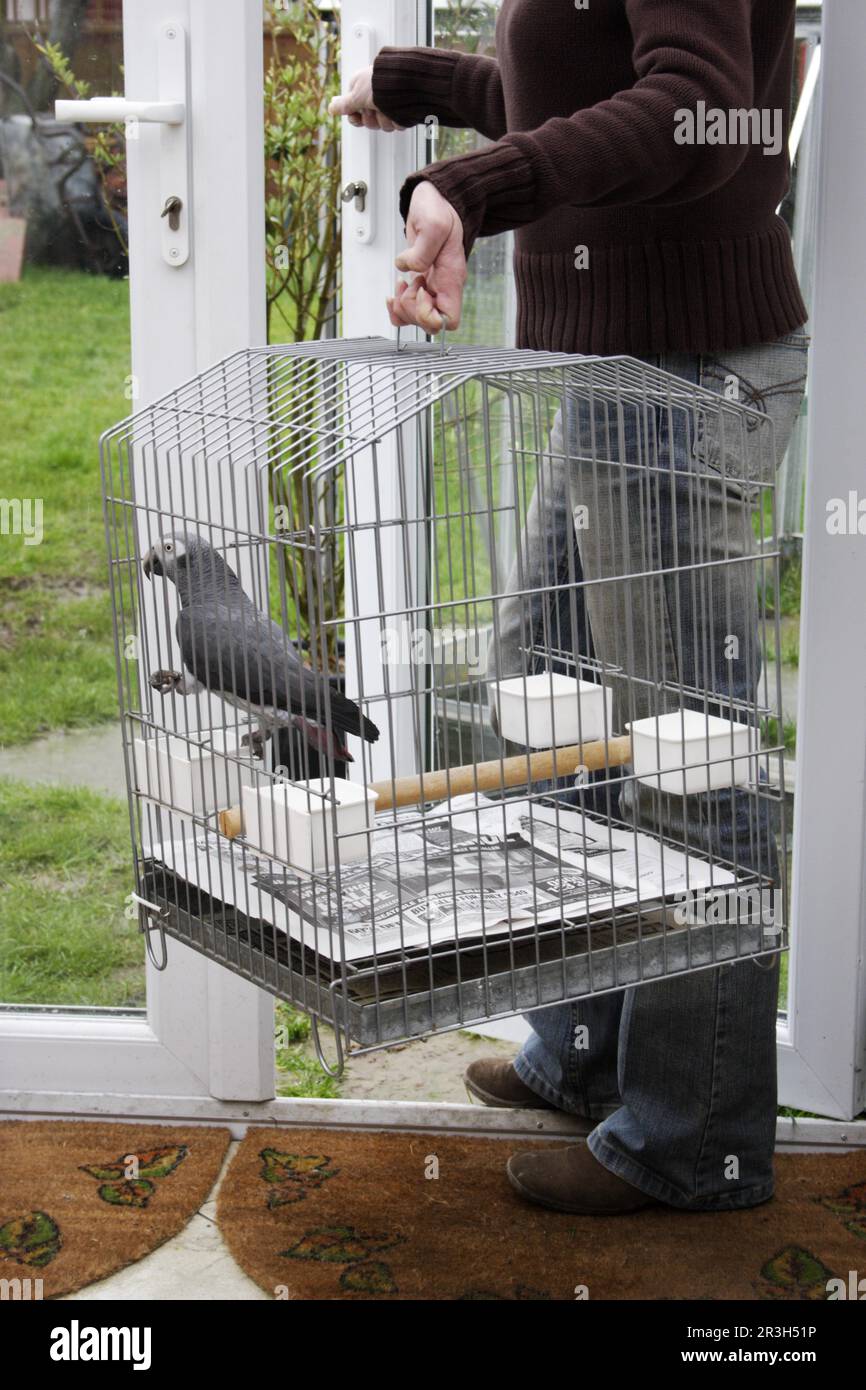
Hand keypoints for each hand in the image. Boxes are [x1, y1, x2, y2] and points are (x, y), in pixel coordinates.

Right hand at [328, 65, 404, 131]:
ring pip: (384, 125)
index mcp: (362, 90)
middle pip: (369, 122)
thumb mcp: (356, 95)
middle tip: (375, 109)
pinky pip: (397, 123)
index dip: (356, 118)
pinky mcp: (403, 110)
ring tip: (390, 108)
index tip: (358, 116)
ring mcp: (389, 104)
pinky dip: (398, 119)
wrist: (406, 82)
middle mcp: (375, 97)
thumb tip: (331, 108)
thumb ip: (344, 104)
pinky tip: (400, 110)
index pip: (354, 113)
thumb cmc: (379, 85)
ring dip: (386, 119)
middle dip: (373, 119)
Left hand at [387, 181, 466, 333]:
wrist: (437, 200)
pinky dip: (396, 308)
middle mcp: (443, 288)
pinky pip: (407, 310)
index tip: (419, 292)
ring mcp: (432, 288)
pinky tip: (394, 293)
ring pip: (417, 320)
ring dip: (403, 308)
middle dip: (412, 309)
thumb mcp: (433, 225)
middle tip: (408, 284)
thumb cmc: (440, 210)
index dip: (428, 315)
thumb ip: (421, 251)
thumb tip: (407, 268)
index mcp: (452, 279)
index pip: (447, 320)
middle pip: (430, 325)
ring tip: (401, 284)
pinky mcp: (419, 283)